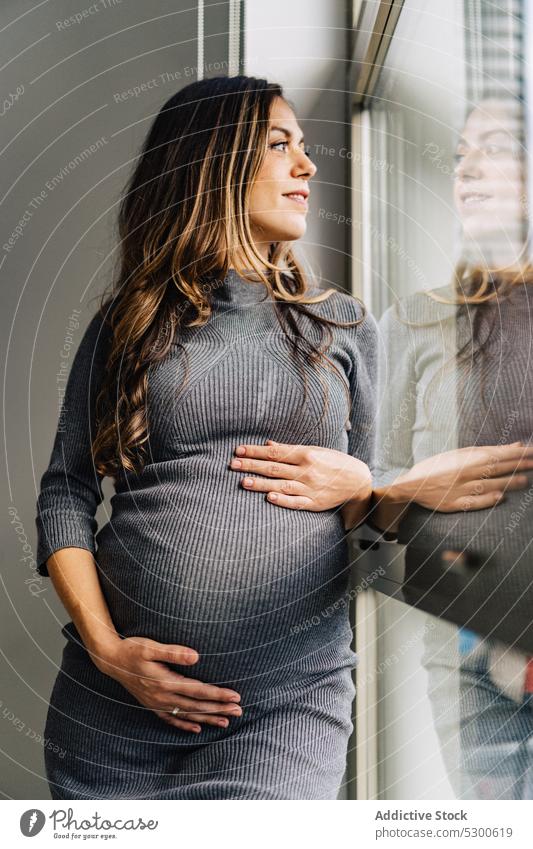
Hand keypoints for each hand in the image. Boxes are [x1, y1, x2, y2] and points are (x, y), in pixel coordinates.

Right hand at [93, 637, 242, 733]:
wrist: (110, 660)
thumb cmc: (131, 649)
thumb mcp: (151, 647)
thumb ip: (173, 652)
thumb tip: (196, 656)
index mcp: (165, 682)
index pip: (198, 691)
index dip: (218, 695)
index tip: (236, 697)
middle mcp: (162, 696)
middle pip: (197, 706)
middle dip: (219, 709)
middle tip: (239, 711)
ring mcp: (156, 703)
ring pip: (187, 715)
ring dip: (207, 718)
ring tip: (226, 722)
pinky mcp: (151, 704)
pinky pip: (171, 719)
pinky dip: (185, 725)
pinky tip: (197, 728)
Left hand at [229, 439, 371, 513]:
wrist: (357, 481)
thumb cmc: (333, 463)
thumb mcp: (314, 451)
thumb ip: (290, 450)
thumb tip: (268, 445)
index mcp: (306, 454)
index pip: (275, 452)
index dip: (255, 451)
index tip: (238, 451)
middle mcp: (307, 470)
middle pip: (274, 468)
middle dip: (252, 465)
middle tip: (232, 464)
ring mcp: (310, 488)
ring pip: (281, 485)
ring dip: (261, 483)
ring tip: (243, 481)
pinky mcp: (314, 503)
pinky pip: (296, 502)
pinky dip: (283, 500)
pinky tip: (269, 498)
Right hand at [385, 442, 532, 512]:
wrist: (412, 485)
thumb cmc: (438, 467)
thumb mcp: (461, 454)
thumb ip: (489, 451)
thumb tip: (516, 446)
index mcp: (467, 458)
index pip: (498, 454)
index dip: (518, 454)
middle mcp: (465, 472)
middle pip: (496, 467)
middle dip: (518, 465)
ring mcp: (460, 488)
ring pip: (488, 484)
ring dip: (507, 482)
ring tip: (524, 480)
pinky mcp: (455, 503)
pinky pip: (473, 501)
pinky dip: (486, 499)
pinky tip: (499, 497)